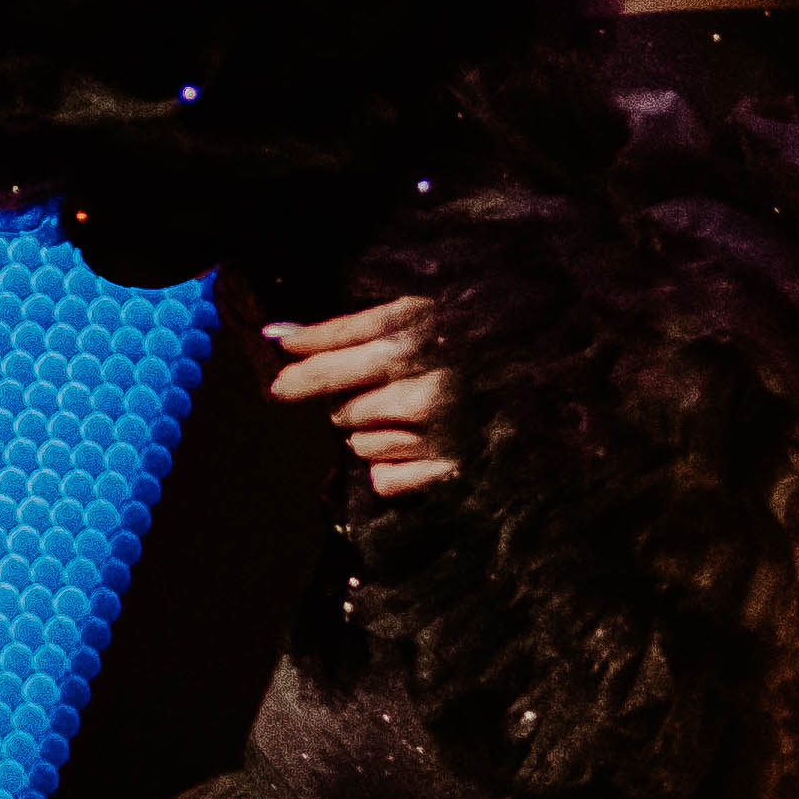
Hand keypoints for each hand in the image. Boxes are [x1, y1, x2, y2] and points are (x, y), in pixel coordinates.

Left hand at [259, 294, 456, 496]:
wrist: (519, 370)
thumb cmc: (451, 340)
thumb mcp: (404, 317)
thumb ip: (341, 330)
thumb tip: (284, 341)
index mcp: (414, 345)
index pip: (338, 366)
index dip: (305, 378)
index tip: (280, 387)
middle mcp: (428, 391)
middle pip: (345, 412)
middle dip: (353, 403)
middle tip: (387, 390)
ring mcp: (440, 435)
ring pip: (361, 446)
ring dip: (372, 435)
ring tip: (410, 417)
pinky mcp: (448, 472)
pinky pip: (384, 480)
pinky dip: (390, 470)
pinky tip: (417, 448)